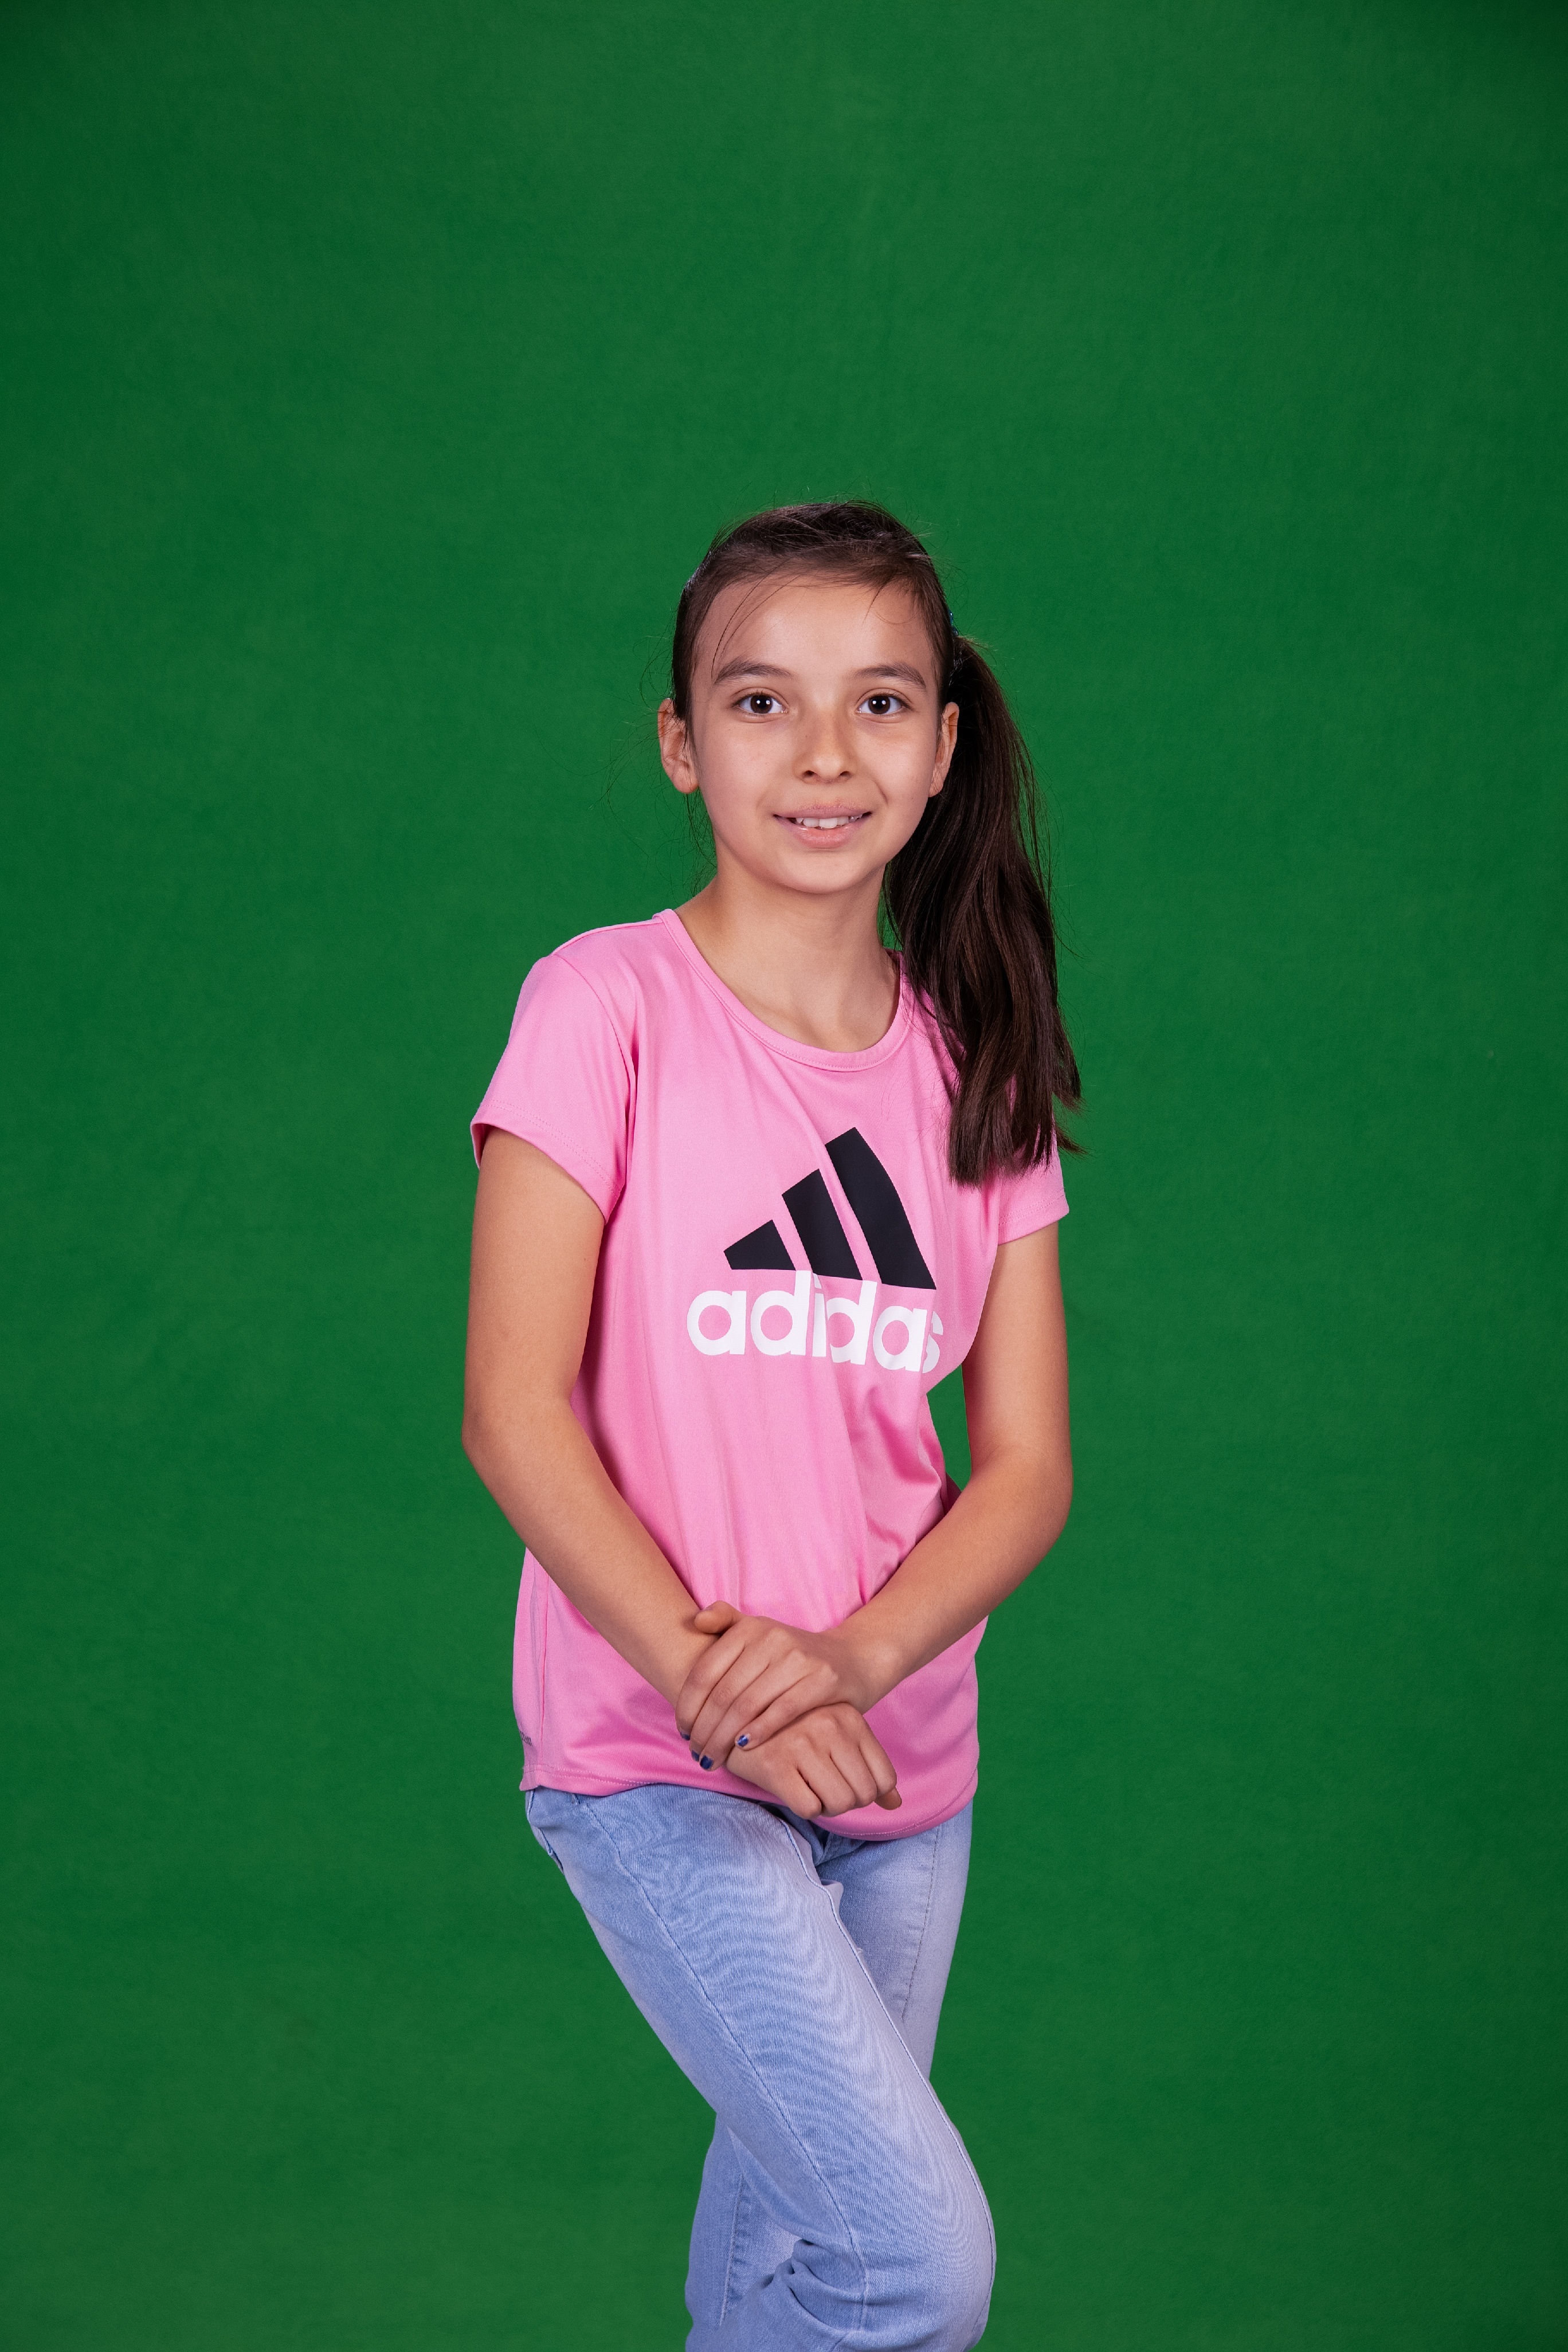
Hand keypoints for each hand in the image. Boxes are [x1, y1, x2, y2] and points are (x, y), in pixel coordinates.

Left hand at [678, 1603, 872, 1765]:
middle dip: (704, 1730)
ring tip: (713, 1758)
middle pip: (723, 1693)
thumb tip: (695, 1620)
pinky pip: (781, 1712)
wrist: (853, 1659)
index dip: (687, 1705)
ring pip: (747, 1706)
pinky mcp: (822, 1679)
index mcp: (750, 1627)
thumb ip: (726, 1622)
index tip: (683, 1730)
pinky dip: (758, 1732)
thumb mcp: (760, 1633)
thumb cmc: (794, 1656)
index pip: (705, 1671)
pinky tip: (744, 1748)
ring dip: (724, 1738)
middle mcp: (772, 1637)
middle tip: (696, 1753)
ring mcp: (798, 1658)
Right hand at [723, 1704, 900, 1817]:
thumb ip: (868, 1765)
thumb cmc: (791, 1727)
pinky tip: (791, 1787)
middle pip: (863, 1795)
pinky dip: (804, 1806)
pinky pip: (809, 1808)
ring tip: (809, 1787)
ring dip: (826, 1806)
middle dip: (846, 1801)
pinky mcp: (776, 1765)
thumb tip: (896, 1805)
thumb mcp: (836, 1734)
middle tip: (825, 1788)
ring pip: (839, 1804)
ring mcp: (802, 1744)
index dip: (869, 1793)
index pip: (884, 1778)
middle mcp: (830, 1727)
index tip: (848, 1784)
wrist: (735, 1712)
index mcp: (849, 1717)